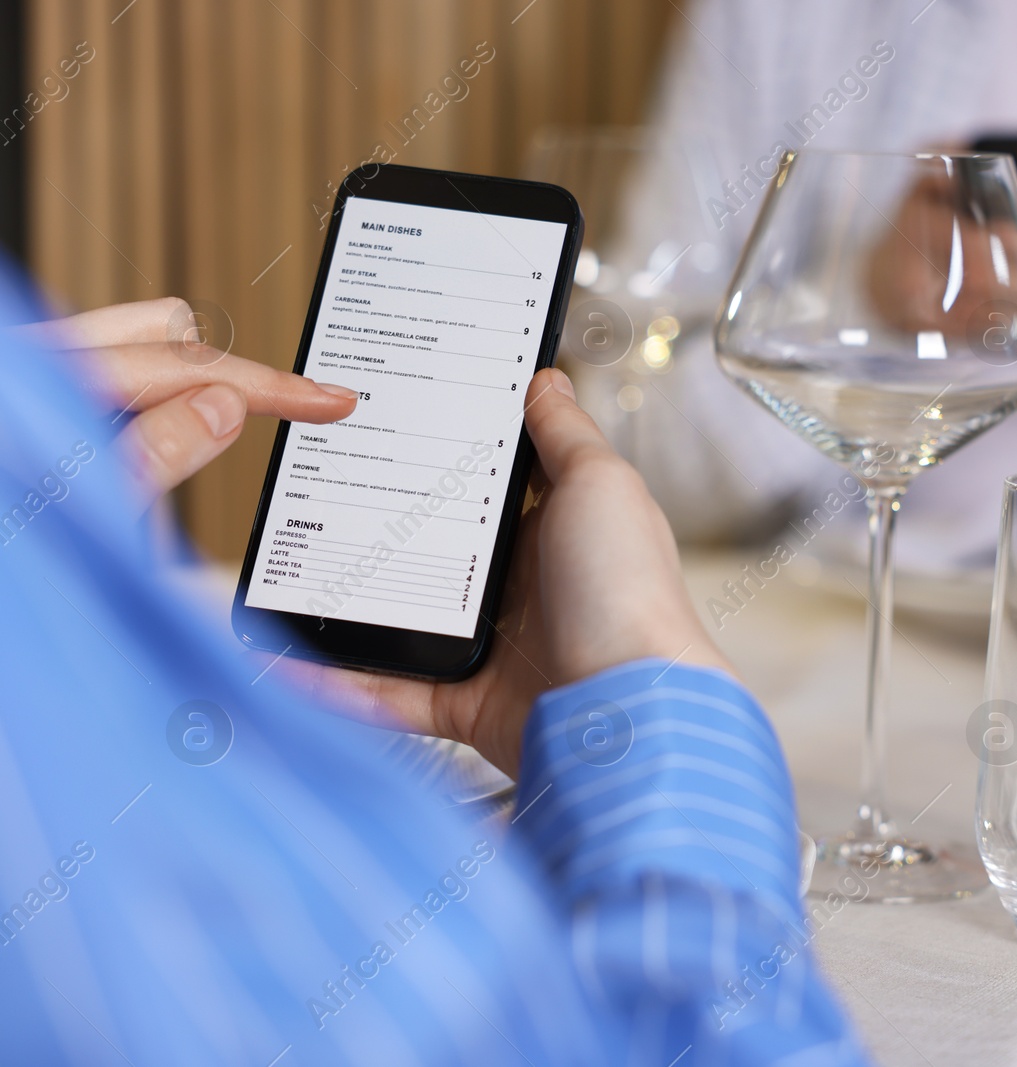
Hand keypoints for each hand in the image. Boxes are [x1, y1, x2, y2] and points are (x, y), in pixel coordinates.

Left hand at [16, 297, 358, 507]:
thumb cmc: (12, 561)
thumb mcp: (75, 509)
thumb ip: (149, 453)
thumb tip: (220, 408)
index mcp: (48, 376)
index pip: (182, 361)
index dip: (269, 385)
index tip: (331, 401)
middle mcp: (41, 367)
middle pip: (167, 337)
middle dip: (228, 383)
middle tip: (292, 420)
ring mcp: (42, 386)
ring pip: (141, 351)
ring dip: (182, 392)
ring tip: (192, 452)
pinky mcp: (46, 412)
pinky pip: (117, 388)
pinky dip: (151, 414)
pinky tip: (148, 456)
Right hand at [302, 367, 732, 776]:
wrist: (627, 712)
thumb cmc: (629, 593)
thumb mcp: (601, 487)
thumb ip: (566, 435)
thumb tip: (544, 380)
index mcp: (556, 529)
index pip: (490, 481)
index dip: (445, 452)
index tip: (386, 419)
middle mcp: (525, 584)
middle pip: (436, 546)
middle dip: (380, 523)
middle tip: (314, 487)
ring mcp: (494, 646)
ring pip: (403, 617)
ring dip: (348, 601)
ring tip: (287, 574)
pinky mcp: (467, 702)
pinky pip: (391, 691)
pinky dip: (342, 684)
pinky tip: (290, 662)